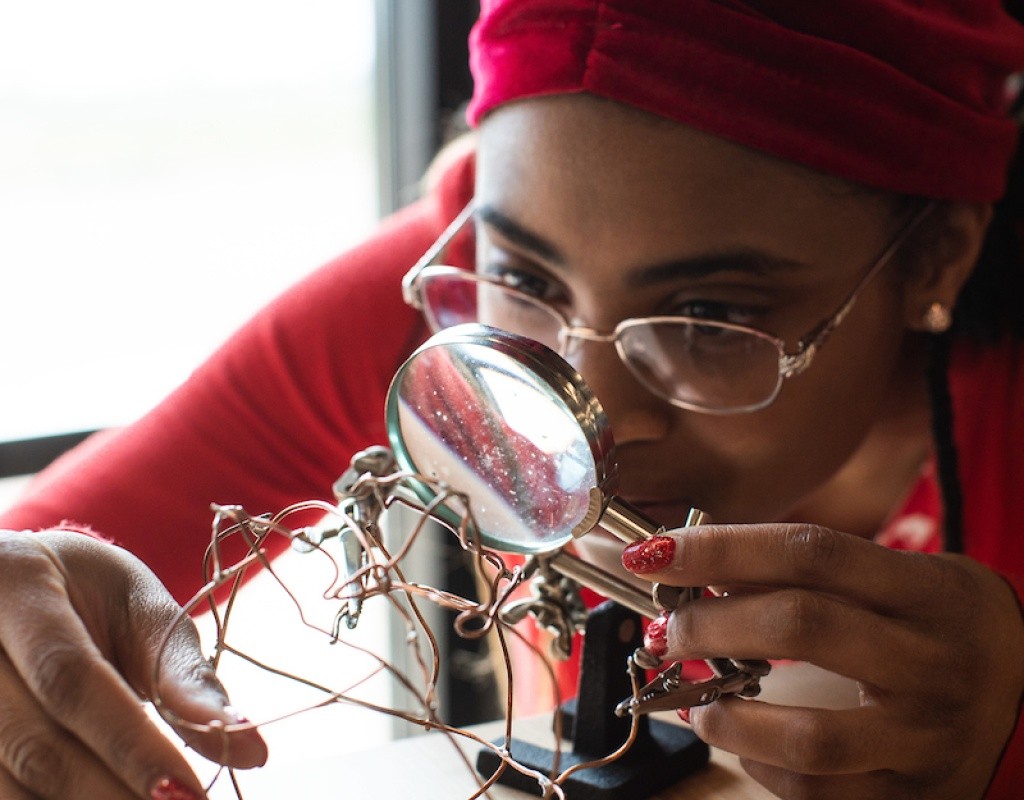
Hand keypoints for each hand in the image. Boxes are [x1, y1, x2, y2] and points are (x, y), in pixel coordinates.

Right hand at [0, 529, 266, 798]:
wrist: (7, 588)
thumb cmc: (86, 595)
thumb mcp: (138, 608)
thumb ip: (185, 675)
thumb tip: (252, 746)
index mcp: (16, 583)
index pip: (70, 677)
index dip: (130, 744)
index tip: (188, 794)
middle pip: (33, 745)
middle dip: (109, 794)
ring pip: (5, 786)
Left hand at [620, 524, 1023, 798]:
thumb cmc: (945, 622)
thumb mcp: (900, 577)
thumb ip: (814, 572)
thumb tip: (705, 569)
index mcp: (926, 592)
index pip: (809, 551)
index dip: (721, 548)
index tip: (654, 553)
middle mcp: (933, 662)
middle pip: (801, 626)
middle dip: (710, 624)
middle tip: (667, 629)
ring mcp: (926, 738)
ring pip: (808, 736)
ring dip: (728, 715)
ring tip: (694, 700)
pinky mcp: (915, 794)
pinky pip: (820, 792)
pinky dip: (762, 767)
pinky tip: (740, 741)